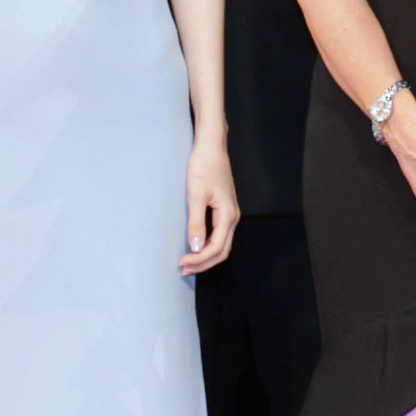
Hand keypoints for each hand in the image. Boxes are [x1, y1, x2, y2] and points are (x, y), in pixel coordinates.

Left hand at [181, 135, 236, 274]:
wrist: (211, 147)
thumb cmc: (204, 166)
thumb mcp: (196, 194)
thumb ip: (196, 222)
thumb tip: (196, 248)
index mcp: (228, 215)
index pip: (216, 248)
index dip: (199, 260)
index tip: (182, 262)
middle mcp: (233, 217)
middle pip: (222, 251)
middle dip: (203, 264)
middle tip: (183, 269)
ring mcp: (230, 214)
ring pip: (222, 245)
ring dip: (205, 256)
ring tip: (187, 262)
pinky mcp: (224, 209)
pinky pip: (220, 235)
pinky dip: (208, 246)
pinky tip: (196, 246)